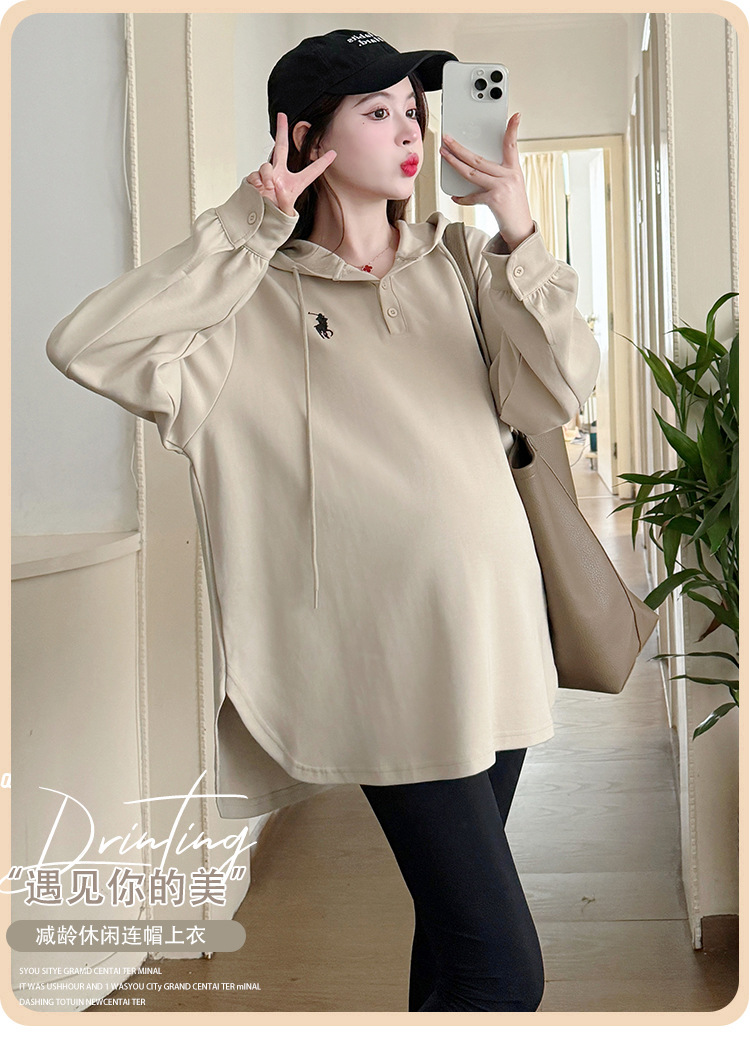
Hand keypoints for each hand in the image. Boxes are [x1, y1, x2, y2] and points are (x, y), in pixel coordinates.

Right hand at [246, 112, 336, 217]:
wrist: (258, 224)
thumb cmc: (275, 217)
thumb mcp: (286, 211)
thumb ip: (282, 197)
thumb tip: (273, 181)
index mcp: (294, 183)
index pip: (311, 171)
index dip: (322, 163)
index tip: (333, 154)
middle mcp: (280, 175)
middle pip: (281, 148)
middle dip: (281, 130)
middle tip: (283, 115)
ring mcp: (266, 176)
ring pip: (267, 165)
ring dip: (268, 176)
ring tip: (269, 188)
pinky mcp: (254, 179)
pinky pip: (255, 175)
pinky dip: (256, 183)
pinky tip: (259, 190)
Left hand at [439, 112, 533, 249]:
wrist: (521, 230)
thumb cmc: (514, 208)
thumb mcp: (511, 186)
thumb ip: (496, 175)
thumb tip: (473, 167)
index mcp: (514, 170)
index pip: (512, 145)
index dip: (513, 130)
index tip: (515, 116)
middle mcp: (509, 176)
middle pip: (479, 158)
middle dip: (460, 148)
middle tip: (447, 139)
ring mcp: (501, 187)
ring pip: (472, 172)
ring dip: (455, 163)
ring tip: (444, 155)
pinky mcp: (494, 200)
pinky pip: (473, 196)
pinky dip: (462, 197)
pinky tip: (455, 196)